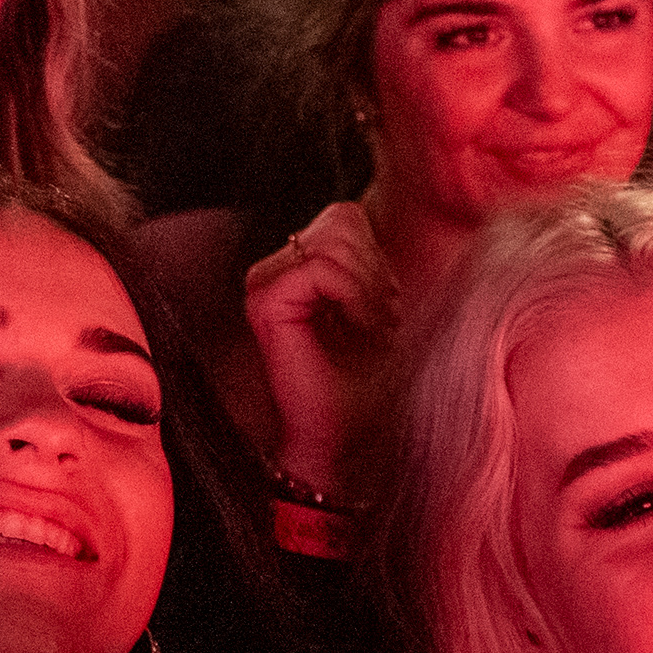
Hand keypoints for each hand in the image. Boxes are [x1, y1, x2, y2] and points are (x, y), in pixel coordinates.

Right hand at [241, 200, 386, 500]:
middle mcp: (274, 269)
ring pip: (333, 240)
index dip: (378, 258)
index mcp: (298, 266)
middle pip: (341, 220)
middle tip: (381, 321)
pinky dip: (355, 296)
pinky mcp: (264, 302)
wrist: (352, 437)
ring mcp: (264, 283)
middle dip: (377, 272)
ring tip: (372, 327)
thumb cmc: (373, 380)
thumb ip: (374, 259)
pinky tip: (362, 330)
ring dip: (369, 286)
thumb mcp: (384, 305)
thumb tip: (389, 216)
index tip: (384, 309)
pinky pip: (321, 268)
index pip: (344, 216)